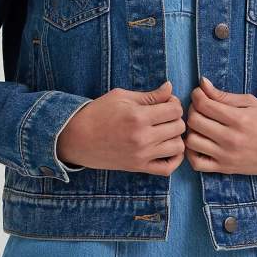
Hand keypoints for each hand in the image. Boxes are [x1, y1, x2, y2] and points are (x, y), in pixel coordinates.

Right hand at [56, 80, 185, 175]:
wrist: (77, 138)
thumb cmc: (97, 113)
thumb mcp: (121, 97)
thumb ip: (149, 95)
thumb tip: (170, 87)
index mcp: (138, 116)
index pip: (174, 110)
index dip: (174, 103)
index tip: (165, 103)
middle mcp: (142, 137)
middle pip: (179, 127)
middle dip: (175, 118)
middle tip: (164, 116)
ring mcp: (141, 154)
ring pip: (178, 147)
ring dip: (175, 137)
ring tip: (165, 131)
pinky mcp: (138, 167)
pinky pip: (168, 168)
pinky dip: (174, 159)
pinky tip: (167, 148)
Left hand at [183, 76, 256, 175]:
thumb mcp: (250, 103)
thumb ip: (223, 95)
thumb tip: (202, 83)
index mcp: (239, 119)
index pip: (203, 104)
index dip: (197, 95)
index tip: (200, 94)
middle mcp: (231, 138)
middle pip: (194, 121)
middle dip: (193, 110)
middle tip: (200, 109)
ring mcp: (227, 156)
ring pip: (192, 141)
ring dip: (191, 130)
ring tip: (200, 126)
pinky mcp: (224, 168)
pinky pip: (196, 163)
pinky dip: (191, 153)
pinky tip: (200, 143)